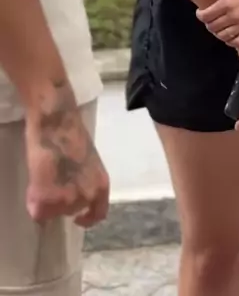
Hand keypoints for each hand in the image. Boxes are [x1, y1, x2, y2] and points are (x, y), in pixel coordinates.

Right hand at [25, 86, 109, 227]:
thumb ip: (84, 181)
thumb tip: (73, 192)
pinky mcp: (47, 198)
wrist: (57, 122)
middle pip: (70, 210)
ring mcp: (66, 199)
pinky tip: (35, 184)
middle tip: (52, 183)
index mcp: (101, 185)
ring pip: (52, 212)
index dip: (87, 219)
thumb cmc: (71, 134)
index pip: (99, 213)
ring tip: (42, 179)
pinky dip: (33, 201)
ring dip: (46, 200)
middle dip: (60, 200)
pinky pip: (38, 211)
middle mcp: (87, 196)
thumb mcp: (88, 163)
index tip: (78, 219)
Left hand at [196, 0, 238, 47]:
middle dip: (209, 24)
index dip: (200, 15)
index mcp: (228, 2)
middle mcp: (235, 16)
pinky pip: (238, 42)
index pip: (206, 15)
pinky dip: (231, 41)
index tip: (201, 13)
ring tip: (220, 27)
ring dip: (218, 33)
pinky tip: (231, 36)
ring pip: (223, 36)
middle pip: (213, 27)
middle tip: (211, 20)